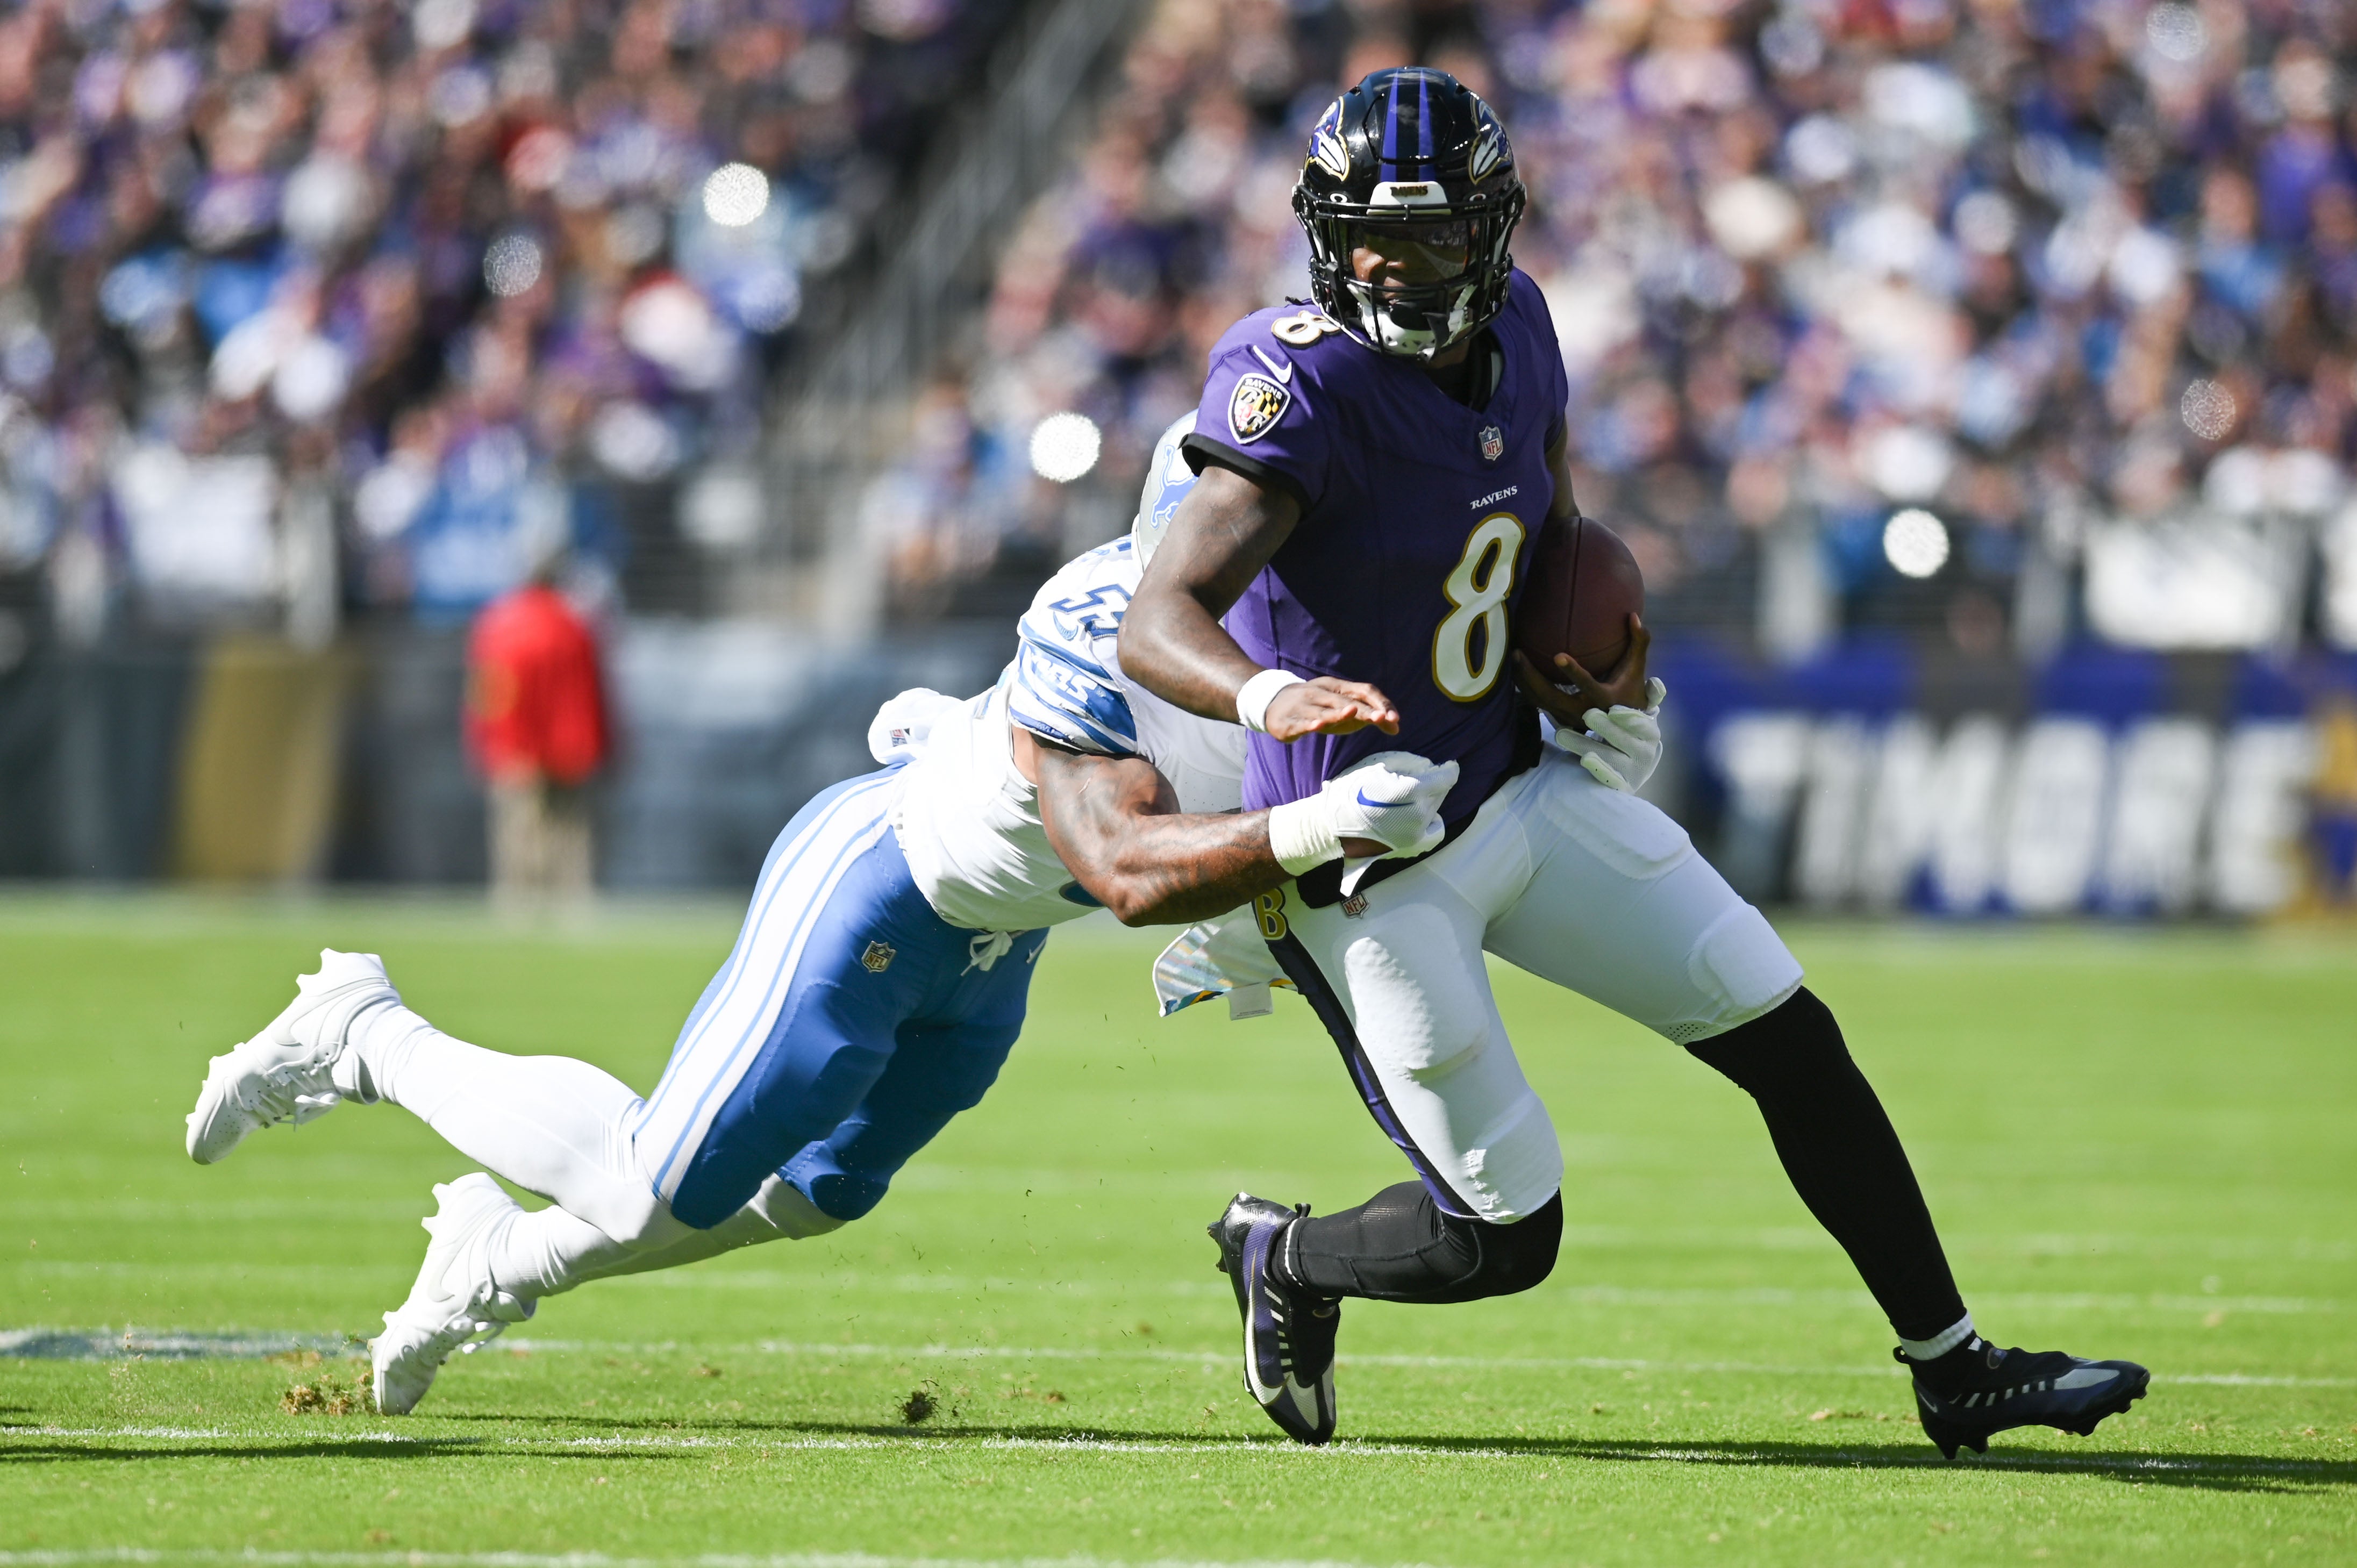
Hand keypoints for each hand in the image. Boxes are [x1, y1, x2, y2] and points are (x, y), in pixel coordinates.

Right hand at [1263, 677, 1400, 741]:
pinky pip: (1299, 722)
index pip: (1363, 691)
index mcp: (1337, 687)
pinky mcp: (1287, 721)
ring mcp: (1303, 705)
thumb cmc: (1318, 708)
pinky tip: (1316, 726)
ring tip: (1350, 713)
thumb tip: (1396, 727)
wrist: (1273, 703)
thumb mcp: (1342, 711)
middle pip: (1345, 701)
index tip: (1394, 718)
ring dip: (1336, 713)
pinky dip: (1308, 724)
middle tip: (1381, 718)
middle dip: (1363, 710)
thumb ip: (1368, 717)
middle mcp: (1320, 693)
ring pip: (1321, 710)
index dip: (1380, 703)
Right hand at [1323, 750, 1457, 860]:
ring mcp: (1417, 831)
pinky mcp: (1412, 843)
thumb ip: (1409, 761)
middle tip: (1417, 777)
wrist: (1333, 826)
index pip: (1446, 778)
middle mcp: (1420, 813)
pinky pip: (1433, 827)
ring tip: (1409, 794)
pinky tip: (1418, 812)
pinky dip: (1430, 817)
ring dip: (1429, 798)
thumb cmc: (1351, 791)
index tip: (1450, 764)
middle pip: (1440, 792)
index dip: (1450, 768)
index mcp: (1412, 791)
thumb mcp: (1378, 765)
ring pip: (1436, 807)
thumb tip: (1430, 766)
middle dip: (1434, 782)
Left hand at [1510, 613, 1651, 729]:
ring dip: (1524, 680)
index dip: (1573, 672)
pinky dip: (1525, 687)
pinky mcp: (1558, 717)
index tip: (1557, 655)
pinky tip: (1517, 669)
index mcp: (1603, 699)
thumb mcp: (1637, 668)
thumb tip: (1633, 615)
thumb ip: (1639, 641)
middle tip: (1518, 652)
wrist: (1625, 724)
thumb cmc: (1630, 688)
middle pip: (1550, 696)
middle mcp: (1582, 711)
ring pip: (1539, 701)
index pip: (1587, 685)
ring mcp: (1568, 717)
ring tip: (1514, 657)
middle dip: (1531, 676)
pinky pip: (1537, 702)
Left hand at [1550, 680, 1667, 791]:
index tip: (1613, 710)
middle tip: (1587, 715)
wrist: (1628, 771)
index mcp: (1649, 733)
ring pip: (1609, 757)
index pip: (1642, 724)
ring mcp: (1633, 772)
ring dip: (1585, 744)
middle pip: (1623, 740)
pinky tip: (1584, 760)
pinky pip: (1608, 778)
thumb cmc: (1628, 735)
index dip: (1629, 718)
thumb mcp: (1639, 717)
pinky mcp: (1620, 786)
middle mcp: (1645, 753)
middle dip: (1605, 727)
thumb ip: (1649, 699)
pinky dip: (1597, 769)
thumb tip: (1654, 683)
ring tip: (1562, 734)